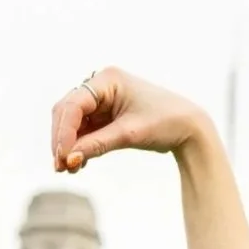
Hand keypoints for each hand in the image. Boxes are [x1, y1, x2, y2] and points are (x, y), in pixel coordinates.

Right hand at [51, 67, 211, 172]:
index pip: (74, 104)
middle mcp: (101, 86)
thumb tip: (69, 159)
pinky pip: (84, 131)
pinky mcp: (105, 115)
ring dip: (69, 146)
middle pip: (68, 112)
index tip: (62, 157)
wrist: (188, 128)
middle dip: (62, 140)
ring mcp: (102, 100)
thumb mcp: (129, 134)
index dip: (64, 132)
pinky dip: (80, 146)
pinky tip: (80, 163)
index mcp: (107, 79)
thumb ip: (97, 145)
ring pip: (73, 123)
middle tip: (60, 167)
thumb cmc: (164, 123)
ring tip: (70, 169)